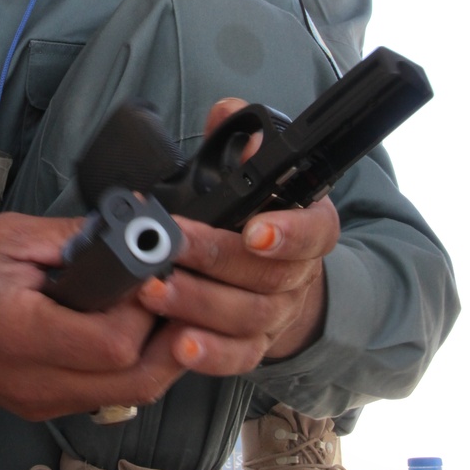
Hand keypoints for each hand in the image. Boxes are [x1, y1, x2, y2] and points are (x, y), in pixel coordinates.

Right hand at [0, 212, 183, 420]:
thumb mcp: (10, 237)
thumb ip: (77, 238)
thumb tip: (136, 228)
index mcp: (22, 337)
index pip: (114, 344)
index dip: (147, 308)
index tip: (152, 271)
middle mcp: (35, 383)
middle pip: (138, 382)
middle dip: (170, 337)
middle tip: (176, 293)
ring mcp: (41, 402)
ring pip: (131, 394)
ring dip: (158, 353)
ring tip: (159, 306)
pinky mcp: (43, 405)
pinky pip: (107, 393)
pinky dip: (132, 364)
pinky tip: (130, 325)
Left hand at [137, 97, 338, 373]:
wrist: (271, 278)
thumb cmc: (252, 218)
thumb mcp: (251, 175)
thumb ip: (240, 144)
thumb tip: (229, 112)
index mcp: (308, 226)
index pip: (314, 230)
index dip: (289, 232)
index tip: (255, 231)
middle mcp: (298, 274)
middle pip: (266, 275)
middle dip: (214, 260)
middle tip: (169, 248)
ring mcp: (277, 315)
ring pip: (247, 316)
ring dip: (198, 304)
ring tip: (155, 291)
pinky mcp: (254, 347)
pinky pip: (238, 357)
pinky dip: (209, 355)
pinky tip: (176, 346)